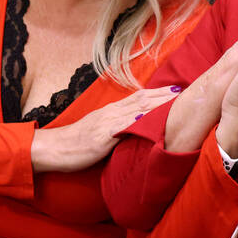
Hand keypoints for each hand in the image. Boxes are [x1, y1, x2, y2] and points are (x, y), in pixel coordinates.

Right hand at [31, 86, 181, 172]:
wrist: (53, 148)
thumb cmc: (75, 143)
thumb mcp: (99, 133)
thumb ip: (115, 129)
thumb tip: (133, 131)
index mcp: (110, 112)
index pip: (138, 97)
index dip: (158, 93)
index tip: (176, 89)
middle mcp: (110, 113)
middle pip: (142, 99)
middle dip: (164, 95)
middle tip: (185, 91)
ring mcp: (107, 123)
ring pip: (136, 109)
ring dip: (157, 104)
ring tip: (176, 101)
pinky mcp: (102, 137)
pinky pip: (123, 127)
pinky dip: (137, 121)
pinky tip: (149, 118)